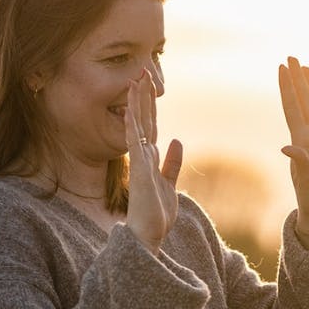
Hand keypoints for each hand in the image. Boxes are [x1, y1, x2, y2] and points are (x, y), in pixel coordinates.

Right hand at [124, 68, 183, 252]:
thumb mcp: (170, 184)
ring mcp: (140, 162)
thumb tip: (176, 140)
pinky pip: (135, 142)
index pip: (151, 125)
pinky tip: (132, 108)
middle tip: (142, 72)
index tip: (149, 84)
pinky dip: (133, 124)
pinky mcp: (140, 171)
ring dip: (136, 103)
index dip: (150, 104)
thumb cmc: (157, 215)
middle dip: (143, 96)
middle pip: (144, 120)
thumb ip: (172, 163)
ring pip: (137, 126)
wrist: (148, 236)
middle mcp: (143, 157)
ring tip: (135, 81)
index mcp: (151, 159)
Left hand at [278, 56, 308, 233]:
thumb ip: (300, 163)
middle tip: (290, 56)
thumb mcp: (306, 181)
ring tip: (305, 67)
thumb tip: (287, 148)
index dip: (287, 86)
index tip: (282, 67)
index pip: (292, 106)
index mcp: (302, 139)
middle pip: (303, 100)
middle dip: (297, 78)